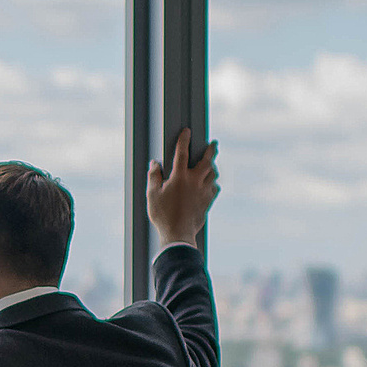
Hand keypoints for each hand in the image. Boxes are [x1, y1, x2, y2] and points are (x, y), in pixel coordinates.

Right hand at [148, 127, 220, 245]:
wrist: (178, 234)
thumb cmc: (163, 215)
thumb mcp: (152, 195)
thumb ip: (154, 177)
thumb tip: (155, 164)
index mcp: (180, 177)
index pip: (182, 152)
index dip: (184, 140)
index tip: (187, 131)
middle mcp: (195, 181)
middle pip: (207, 161)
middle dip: (211, 150)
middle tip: (214, 144)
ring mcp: (204, 191)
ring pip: (214, 174)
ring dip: (212, 167)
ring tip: (211, 165)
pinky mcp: (208, 201)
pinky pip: (214, 188)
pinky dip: (212, 184)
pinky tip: (209, 185)